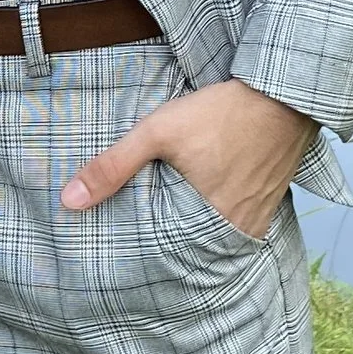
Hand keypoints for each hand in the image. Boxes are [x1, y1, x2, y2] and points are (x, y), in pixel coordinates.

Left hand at [60, 77, 312, 240]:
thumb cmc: (221, 113)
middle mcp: (239, 229)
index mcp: (210, 222)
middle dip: (172, 249)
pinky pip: (240, 224)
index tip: (127, 259)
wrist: (283, 94)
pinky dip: (221, 220)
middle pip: (196, 250)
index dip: (149, 257)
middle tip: (145, 250)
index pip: (171, 257)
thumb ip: (113, 166)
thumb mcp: (158, 133)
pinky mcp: (272, 203)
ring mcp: (259, 218)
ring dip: (197, 234)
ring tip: (171, 229)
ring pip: (219, 238)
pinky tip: (205, 207)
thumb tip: (69, 201)